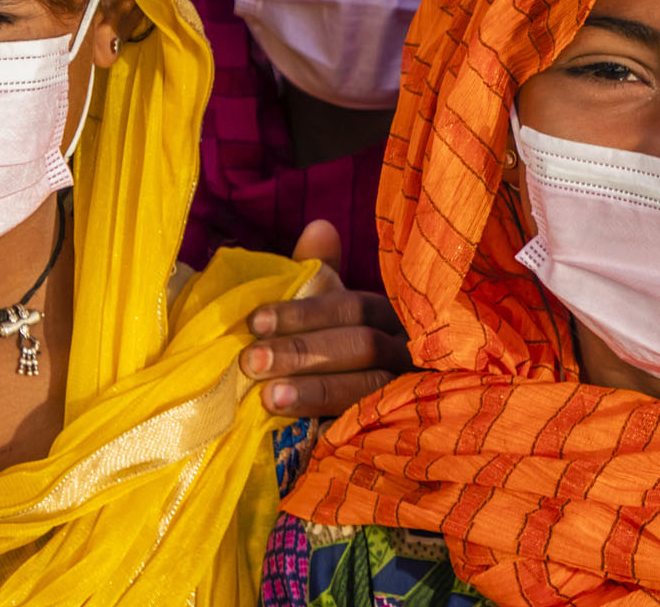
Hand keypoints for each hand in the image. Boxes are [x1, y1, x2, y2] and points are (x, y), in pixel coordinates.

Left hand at [239, 221, 412, 417]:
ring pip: (369, 386)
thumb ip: (322, 272)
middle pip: (361, 346)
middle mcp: (407, 349)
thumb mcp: (334, 310)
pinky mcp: (402, 429)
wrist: (380, 416)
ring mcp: (408, 391)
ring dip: (316, 390)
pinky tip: (305, 433)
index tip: (255, 322)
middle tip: (251, 362)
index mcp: (390, 314)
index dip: (304, 313)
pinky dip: (337, 426)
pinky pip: (374, 427)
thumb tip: (319, 226)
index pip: (352, 307)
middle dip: (303, 352)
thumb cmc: (343, 351)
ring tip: (268, 398)